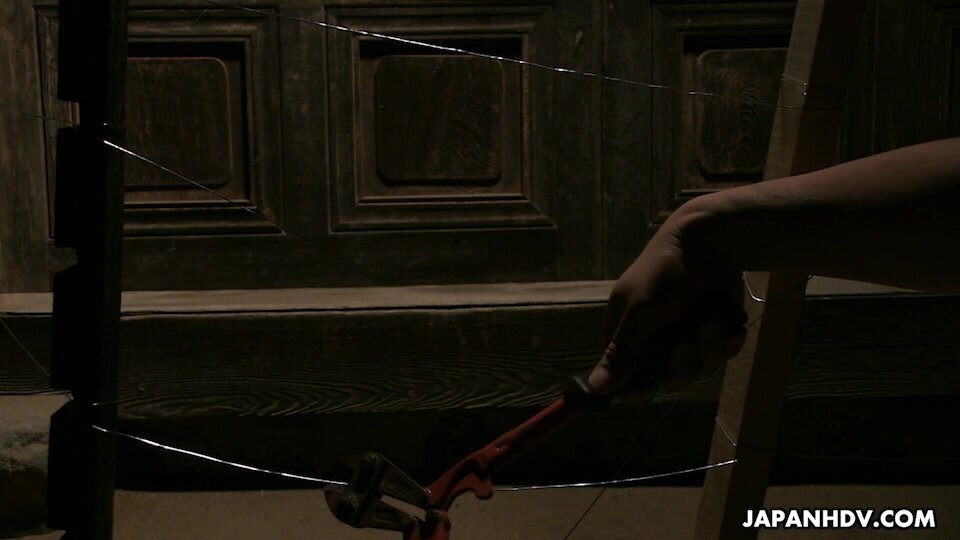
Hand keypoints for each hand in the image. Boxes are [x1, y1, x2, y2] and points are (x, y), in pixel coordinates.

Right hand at [588, 217, 746, 397]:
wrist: (708, 243)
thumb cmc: (662, 274)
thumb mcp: (638, 313)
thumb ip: (621, 352)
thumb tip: (595, 390)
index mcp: (628, 337)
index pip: (627, 380)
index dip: (637, 389)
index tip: (649, 387)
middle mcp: (655, 342)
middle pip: (666, 381)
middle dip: (679, 367)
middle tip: (684, 345)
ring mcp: (685, 337)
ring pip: (697, 370)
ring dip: (706, 349)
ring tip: (709, 322)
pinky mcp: (713, 333)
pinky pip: (721, 356)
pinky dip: (726, 344)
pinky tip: (728, 327)